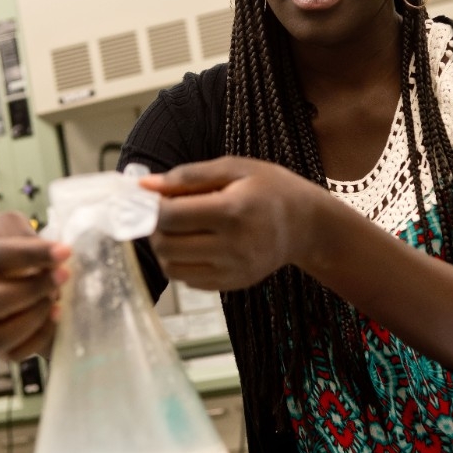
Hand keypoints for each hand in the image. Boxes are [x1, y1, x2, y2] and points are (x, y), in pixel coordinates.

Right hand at [0, 211, 68, 360]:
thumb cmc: (3, 242)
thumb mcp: (9, 225)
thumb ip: (25, 237)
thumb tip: (51, 259)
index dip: (31, 255)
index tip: (64, 251)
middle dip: (33, 290)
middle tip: (63, 275)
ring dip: (36, 316)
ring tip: (55, 296)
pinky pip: (12, 353)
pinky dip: (39, 336)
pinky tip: (54, 314)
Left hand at [140, 156, 321, 290]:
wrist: (306, 225)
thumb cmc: (270, 189)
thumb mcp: (234, 168)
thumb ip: (188, 175)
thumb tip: (145, 185)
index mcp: (232, 211)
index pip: (171, 216)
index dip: (152, 206)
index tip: (152, 198)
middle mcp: (232, 246)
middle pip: (166, 245)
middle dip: (155, 228)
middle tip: (164, 213)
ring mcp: (233, 270)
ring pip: (172, 267)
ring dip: (164, 248)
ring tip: (178, 229)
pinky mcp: (233, 284)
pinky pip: (188, 280)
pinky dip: (181, 262)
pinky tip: (195, 244)